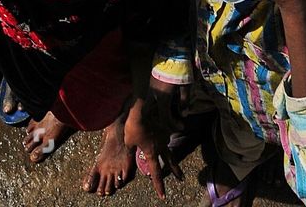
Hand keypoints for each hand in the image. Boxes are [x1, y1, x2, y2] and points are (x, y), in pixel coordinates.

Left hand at [123, 84, 182, 198]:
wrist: (142, 108)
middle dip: (175, 171)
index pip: (156, 173)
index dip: (159, 185)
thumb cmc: (133, 127)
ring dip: (168, 154)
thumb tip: (124, 174)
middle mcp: (161, 146)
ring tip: (167, 154)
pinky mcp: (165, 127)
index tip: (163, 195)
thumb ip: (128, 158)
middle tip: (180, 178)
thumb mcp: (128, 143)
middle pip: (170, 161)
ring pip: (168, 148)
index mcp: (151, 153)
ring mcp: (165, 137)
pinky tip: (159, 135)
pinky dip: (162, 139)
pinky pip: (165, 136)